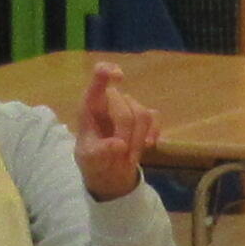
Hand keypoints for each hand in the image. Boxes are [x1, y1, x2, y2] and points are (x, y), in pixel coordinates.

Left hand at [72, 61, 158, 200]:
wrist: (108, 174)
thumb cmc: (93, 161)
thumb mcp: (90, 160)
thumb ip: (100, 152)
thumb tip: (119, 144)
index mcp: (91, 105)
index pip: (99, 76)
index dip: (108, 71)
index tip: (120, 76)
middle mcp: (111, 101)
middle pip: (126, 105)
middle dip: (126, 132)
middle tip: (122, 154)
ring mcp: (129, 107)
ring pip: (142, 113)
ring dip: (138, 138)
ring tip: (130, 157)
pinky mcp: (143, 118)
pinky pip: (155, 118)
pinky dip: (153, 133)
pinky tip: (148, 146)